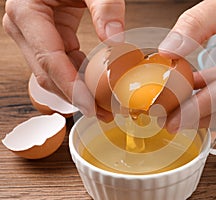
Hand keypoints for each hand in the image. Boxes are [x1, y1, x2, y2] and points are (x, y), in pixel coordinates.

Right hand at [3, 0, 124, 119]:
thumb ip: (105, 7)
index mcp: (27, 12)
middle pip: (49, 74)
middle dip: (77, 97)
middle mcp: (25, 27)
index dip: (72, 88)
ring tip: (106, 105)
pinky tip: (98, 87)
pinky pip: (63, 62)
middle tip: (105, 112)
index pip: (50, 61)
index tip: (93, 107)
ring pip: (55, 73)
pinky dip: (80, 76)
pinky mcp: (47, 36)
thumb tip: (117, 41)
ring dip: (80, 91)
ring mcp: (34, 34)